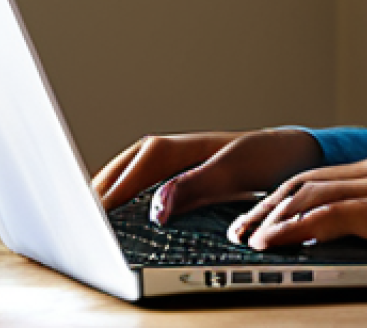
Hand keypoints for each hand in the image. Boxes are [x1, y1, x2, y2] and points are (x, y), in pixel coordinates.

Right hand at [92, 129, 321, 214]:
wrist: (293, 155)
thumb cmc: (268, 158)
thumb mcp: (236, 170)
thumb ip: (198, 184)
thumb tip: (157, 205)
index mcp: (184, 147)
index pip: (137, 164)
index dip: (112, 189)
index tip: (90, 213)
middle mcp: (177, 153)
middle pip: (126, 168)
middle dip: (99, 190)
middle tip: (73, 219)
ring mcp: (179, 165)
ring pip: (132, 176)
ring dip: (110, 193)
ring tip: (87, 219)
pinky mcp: (185, 180)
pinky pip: (144, 186)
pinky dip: (126, 200)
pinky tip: (121, 218)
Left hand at [227, 154, 366, 261]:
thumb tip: (336, 237)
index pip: (316, 177)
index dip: (279, 197)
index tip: (253, 218)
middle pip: (305, 182)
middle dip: (266, 206)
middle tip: (237, 231)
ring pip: (313, 195)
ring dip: (273, 218)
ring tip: (247, 240)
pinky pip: (335, 216)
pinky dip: (300, 228)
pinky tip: (280, 241)